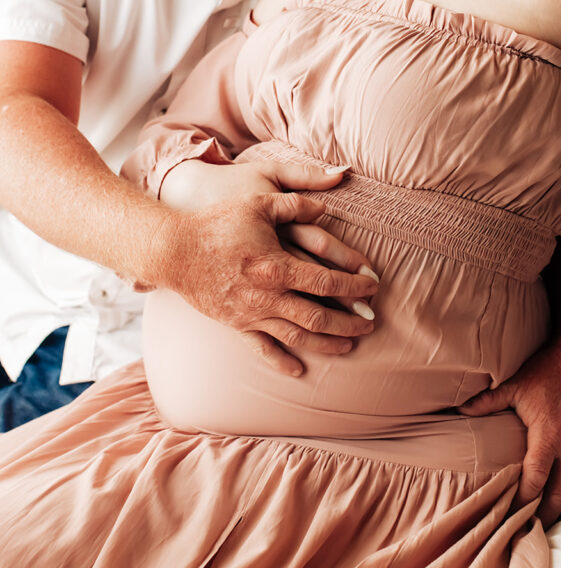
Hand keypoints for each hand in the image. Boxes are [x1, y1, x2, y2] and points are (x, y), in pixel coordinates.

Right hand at [147, 159, 379, 375]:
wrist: (174, 251)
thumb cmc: (217, 222)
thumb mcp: (259, 202)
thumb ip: (296, 203)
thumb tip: (326, 206)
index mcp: (277, 266)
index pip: (326, 281)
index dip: (353, 285)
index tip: (372, 285)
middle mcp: (267, 296)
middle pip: (318, 317)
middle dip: (349, 322)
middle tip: (371, 322)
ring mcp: (251, 314)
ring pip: (297, 337)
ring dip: (326, 343)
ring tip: (349, 345)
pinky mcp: (236, 324)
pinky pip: (262, 348)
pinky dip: (282, 361)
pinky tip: (299, 370)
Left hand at [457, 332, 560, 526]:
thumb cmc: (551, 370)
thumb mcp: (517, 385)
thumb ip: (488, 401)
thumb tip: (459, 409)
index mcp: (549, 439)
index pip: (535, 482)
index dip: (522, 501)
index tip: (509, 513)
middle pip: (559, 497)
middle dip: (544, 515)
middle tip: (528, 526)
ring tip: (544, 514)